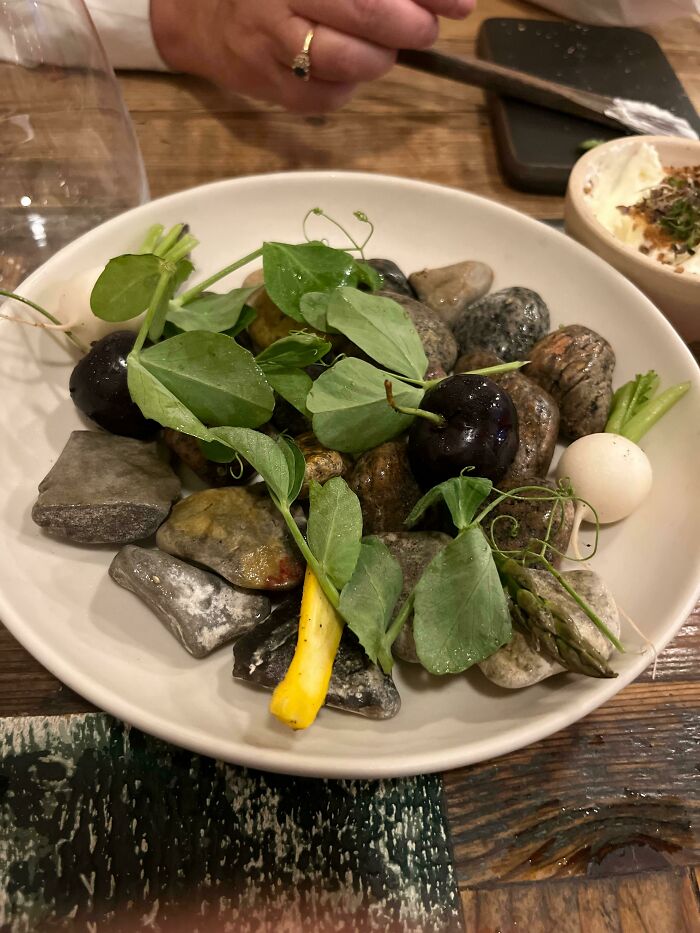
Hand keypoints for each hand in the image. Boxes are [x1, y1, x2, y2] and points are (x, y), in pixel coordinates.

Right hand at [151, 0, 473, 112]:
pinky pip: (325, 97)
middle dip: (411, 24)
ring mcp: (270, 44)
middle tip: (427, 28)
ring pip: (347, 61)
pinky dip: (347, 87)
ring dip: (380, 58)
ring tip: (382, 47)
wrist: (195, 14)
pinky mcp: (267, 87)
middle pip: (363, 11)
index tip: (458, 0)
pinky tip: (343, 69)